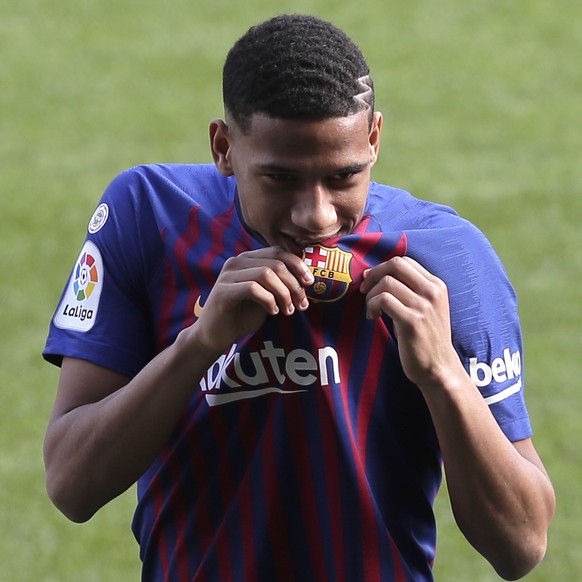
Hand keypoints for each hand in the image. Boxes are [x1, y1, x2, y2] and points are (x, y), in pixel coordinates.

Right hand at [194, 247, 313, 352]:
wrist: (215, 335)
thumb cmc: (242, 315)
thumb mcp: (267, 296)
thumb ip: (280, 285)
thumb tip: (306, 280)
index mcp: (248, 259)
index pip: (278, 252)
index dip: (297, 265)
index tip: (309, 283)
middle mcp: (237, 262)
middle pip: (275, 263)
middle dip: (293, 284)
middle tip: (301, 304)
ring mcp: (228, 275)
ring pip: (266, 274)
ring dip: (283, 293)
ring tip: (287, 310)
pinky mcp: (223, 291)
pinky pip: (252, 288)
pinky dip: (268, 300)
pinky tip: (273, 311)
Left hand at [359, 256, 461, 389]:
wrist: (439, 367)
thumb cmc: (425, 338)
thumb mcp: (423, 307)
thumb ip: (406, 289)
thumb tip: (370, 273)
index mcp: (436, 285)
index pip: (404, 261)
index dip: (382, 268)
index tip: (371, 282)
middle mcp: (432, 292)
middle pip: (395, 264)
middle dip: (374, 275)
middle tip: (365, 291)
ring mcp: (424, 306)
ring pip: (386, 282)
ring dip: (371, 295)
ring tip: (372, 311)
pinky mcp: (412, 321)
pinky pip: (383, 300)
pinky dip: (372, 306)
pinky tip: (373, 317)